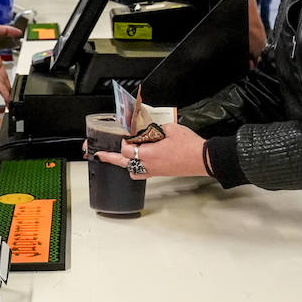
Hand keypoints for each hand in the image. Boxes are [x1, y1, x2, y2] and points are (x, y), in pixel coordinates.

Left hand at [93, 122, 208, 178]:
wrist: (202, 159)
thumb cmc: (189, 146)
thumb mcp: (171, 128)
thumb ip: (156, 128)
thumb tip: (149, 129)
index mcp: (149, 154)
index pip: (127, 150)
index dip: (123, 142)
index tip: (124, 136)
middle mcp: (148, 165)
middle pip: (124, 163)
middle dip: (110, 158)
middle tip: (99, 155)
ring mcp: (154, 171)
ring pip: (132, 171)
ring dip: (124, 164)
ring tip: (116, 158)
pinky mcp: (160, 173)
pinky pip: (142, 174)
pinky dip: (135, 168)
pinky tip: (136, 163)